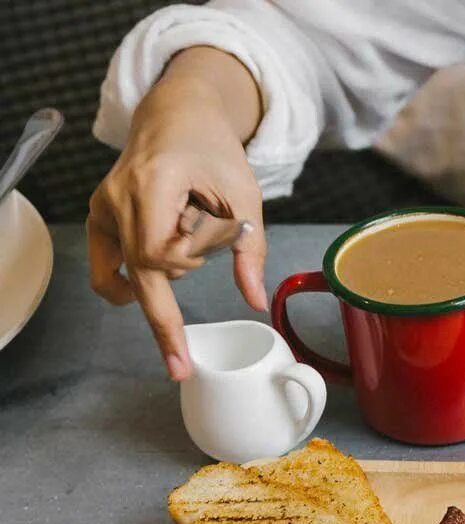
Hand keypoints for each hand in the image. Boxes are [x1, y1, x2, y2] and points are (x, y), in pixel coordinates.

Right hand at [87, 69, 265, 379]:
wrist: (178, 117)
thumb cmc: (215, 152)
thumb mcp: (245, 197)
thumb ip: (252, 252)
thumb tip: (256, 303)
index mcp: (154, 186)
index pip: (160, 253)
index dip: (189, 266)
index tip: (214, 252)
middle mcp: (119, 198)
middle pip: (139, 272)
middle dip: (166, 314)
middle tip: (181, 357)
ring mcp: (103, 208)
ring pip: (122, 273)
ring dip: (160, 276)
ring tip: (187, 235)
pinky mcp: (99, 216)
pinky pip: (107, 265)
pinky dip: (131, 279)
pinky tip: (153, 277)